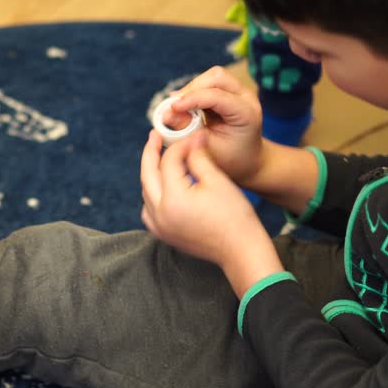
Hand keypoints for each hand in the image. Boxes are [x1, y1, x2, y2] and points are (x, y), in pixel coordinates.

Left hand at [140, 130, 283, 297]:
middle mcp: (160, 213)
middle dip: (151, 152)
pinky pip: (149, 209)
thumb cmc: (234, 216)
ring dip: (151, 173)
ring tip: (159, 158)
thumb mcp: (217, 181)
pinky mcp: (163, 235)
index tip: (192, 137)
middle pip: (147, 174)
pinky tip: (162, 186)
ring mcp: (159, 226)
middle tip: (155, 135)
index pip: (168, 161)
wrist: (241, 251)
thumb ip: (198, 157)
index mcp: (173, 198)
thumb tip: (191, 140)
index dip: (180, 145)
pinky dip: (152, 194)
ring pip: (146, 192)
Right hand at [164, 66, 264, 185]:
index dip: (192, 99)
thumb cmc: (229, 158)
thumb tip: (165, 114)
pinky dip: (195, 91)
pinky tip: (186, 106)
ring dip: (192, 89)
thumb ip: (186, 130)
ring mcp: (240, 91)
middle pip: (216, 77)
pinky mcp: (231, 90)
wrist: (246, 159)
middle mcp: (247, 97)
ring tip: (179, 107)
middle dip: (192, 89)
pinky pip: (209, 82)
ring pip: (212, 76)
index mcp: (246, 113)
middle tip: (174, 106)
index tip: (172, 108)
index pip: (217, 96)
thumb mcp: (206, 149)